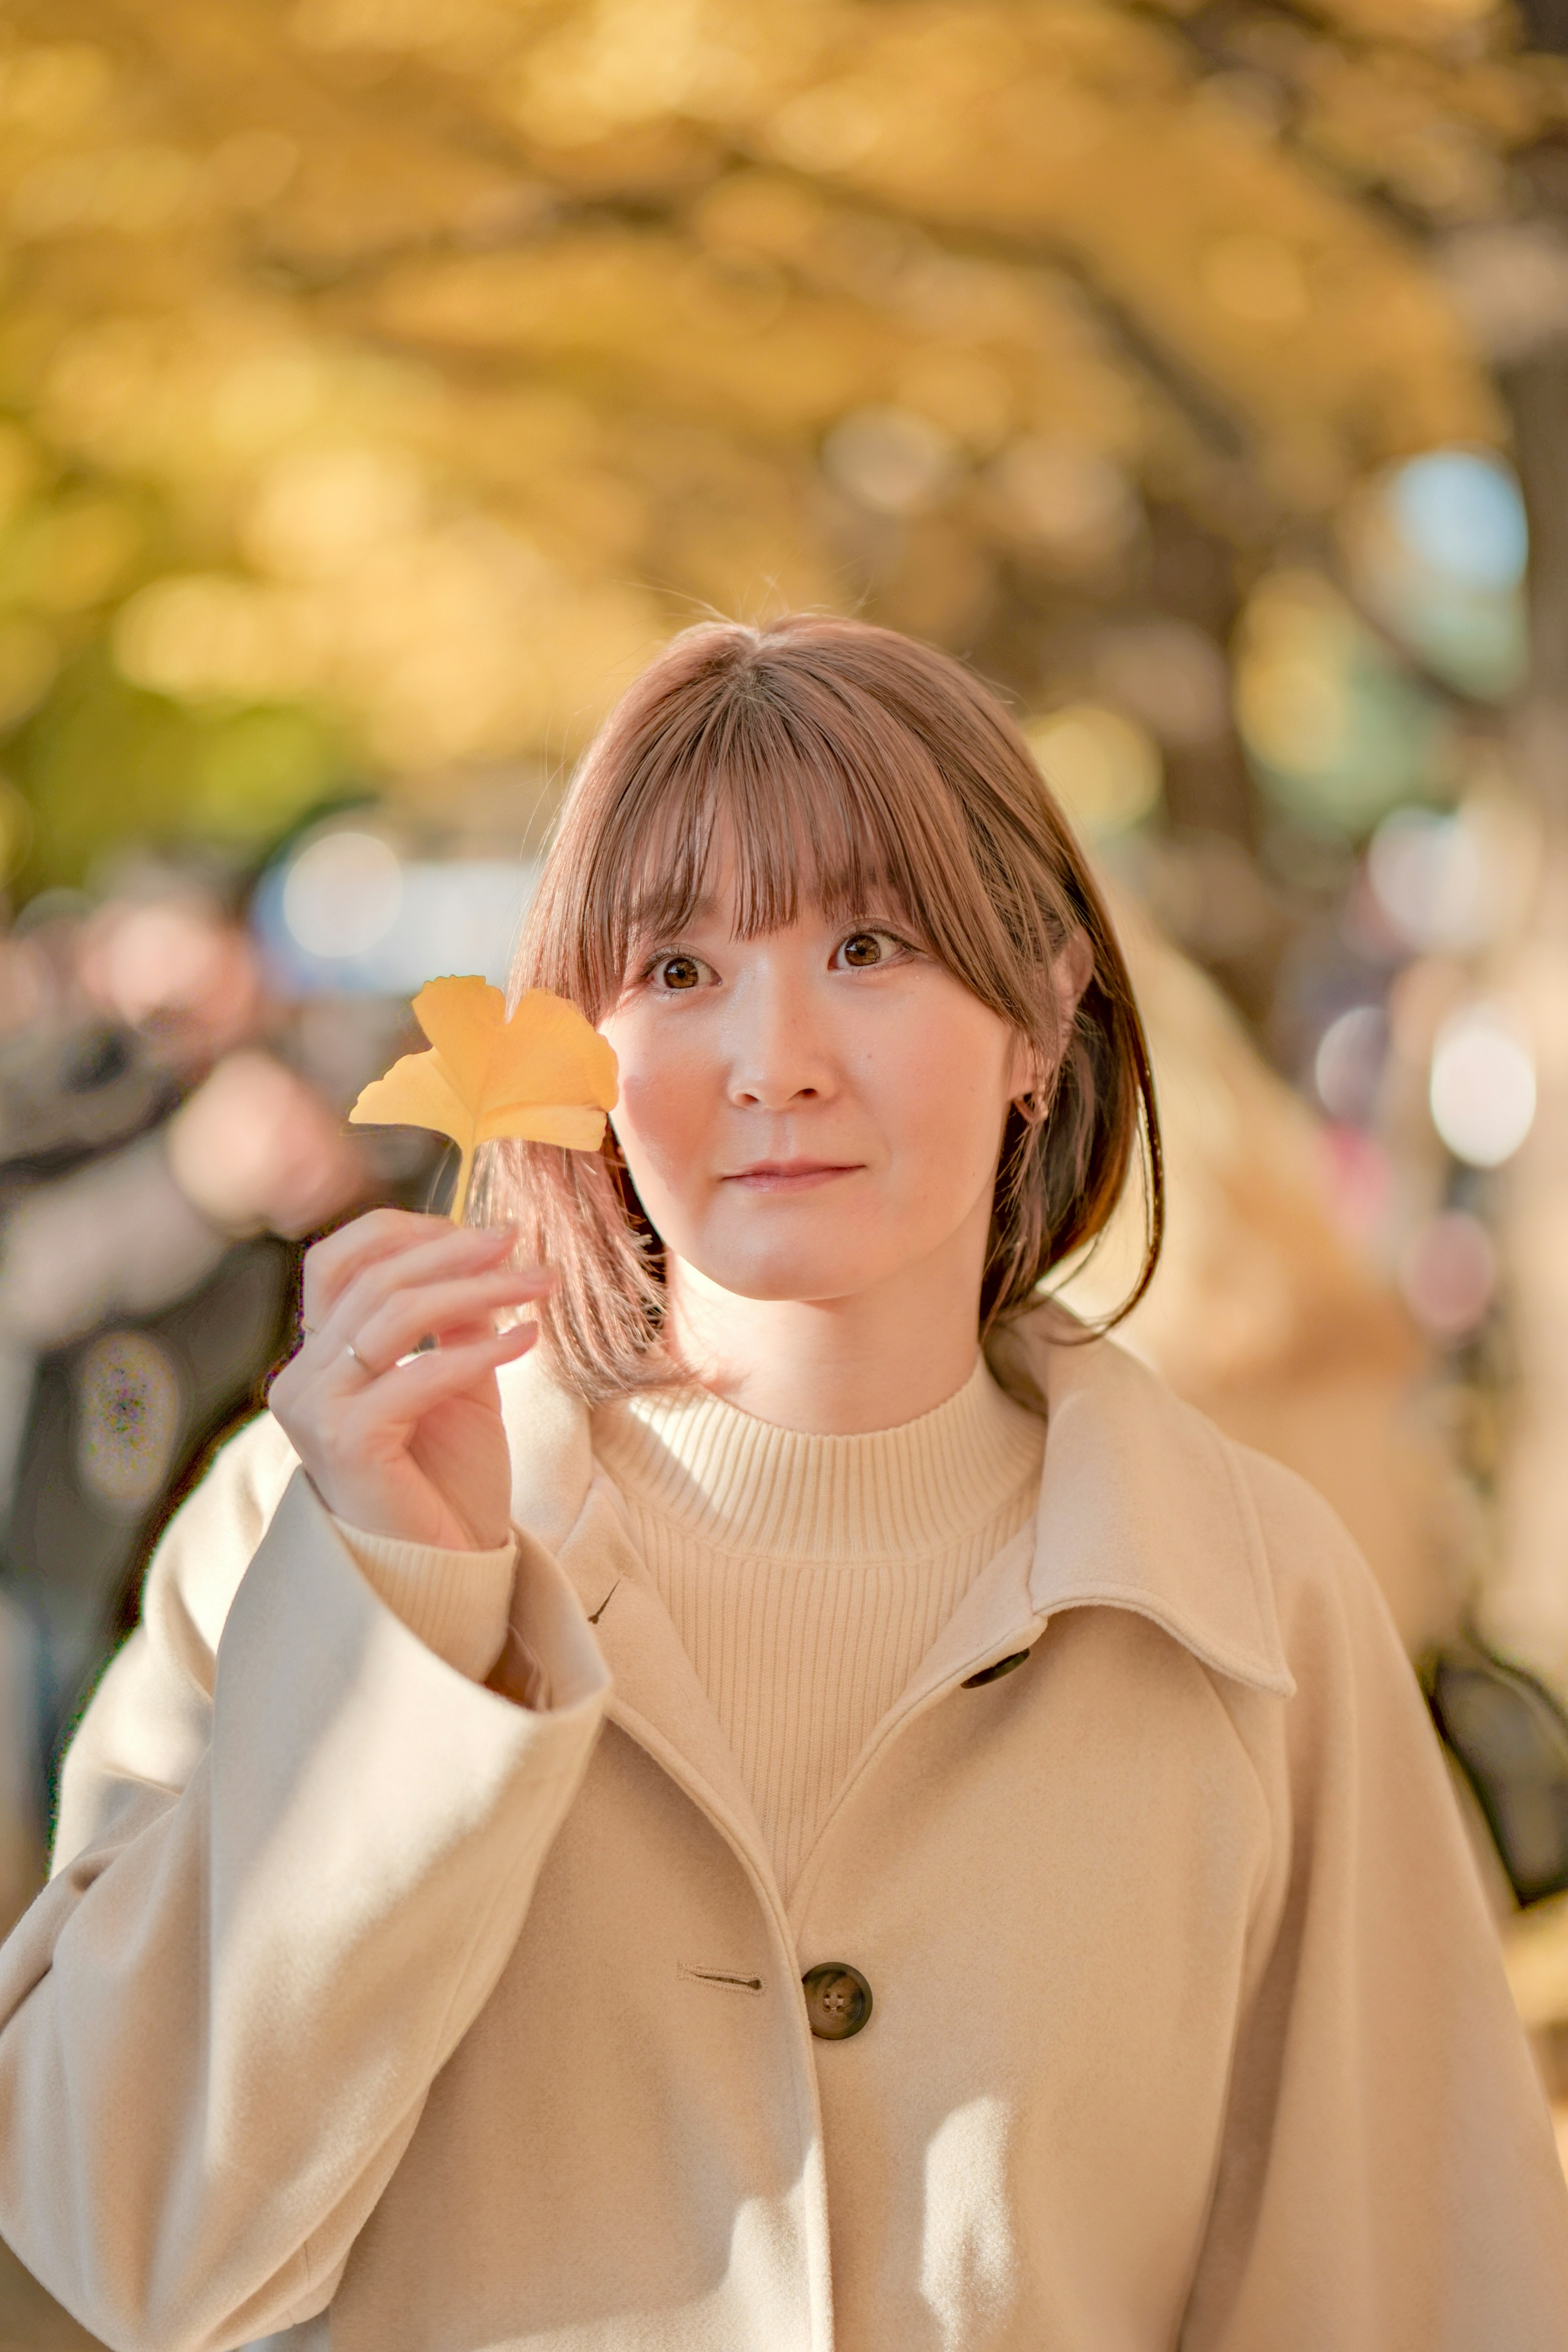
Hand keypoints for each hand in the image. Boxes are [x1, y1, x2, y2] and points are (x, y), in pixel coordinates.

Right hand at [269, 1210, 548, 1549]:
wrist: (442, 1569)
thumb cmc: (445, 1482)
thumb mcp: (457, 1382)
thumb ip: (457, 1323)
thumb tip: (485, 1253)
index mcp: (317, 1357)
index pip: (335, 1261)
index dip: (402, 1230)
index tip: (478, 1229)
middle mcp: (301, 1378)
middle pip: (373, 1280)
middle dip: (453, 1252)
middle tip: (519, 1240)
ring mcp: (316, 1409)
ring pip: (394, 1315)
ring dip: (477, 1290)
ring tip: (540, 1282)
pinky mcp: (346, 1441)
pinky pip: (419, 1373)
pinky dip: (480, 1351)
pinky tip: (529, 1339)